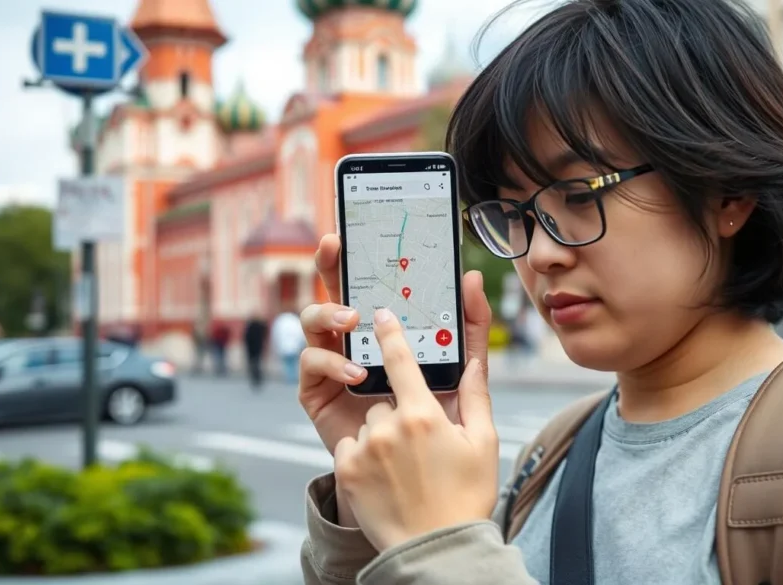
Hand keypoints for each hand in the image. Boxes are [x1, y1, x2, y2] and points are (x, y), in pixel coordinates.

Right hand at [297, 234, 492, 526]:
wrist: (425, 485)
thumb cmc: (442, 425)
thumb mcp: (463, 371)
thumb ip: (472, 329)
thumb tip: (471, 278)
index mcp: (386, 330)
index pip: (369, 284)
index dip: (357, 255)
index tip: (351, 228)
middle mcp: (354, 340)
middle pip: (333, 293)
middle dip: (329, 266)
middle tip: (335, 248)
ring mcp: (333, 365)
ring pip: (312, 324)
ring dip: (328, 314)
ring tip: (353, 321)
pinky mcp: (318, 395)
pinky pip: (310, 367)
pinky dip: (331, 363)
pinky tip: (357, 372)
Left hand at [333, 307, 498, 552]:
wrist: (436, 549)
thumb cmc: (466, 497)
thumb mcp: (483, 444)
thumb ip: (476, 397)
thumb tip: (475, 362)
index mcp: (424, 414)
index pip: (400, 359)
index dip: (389, 333)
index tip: (380, 315)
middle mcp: (389, 426)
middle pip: (385, 401)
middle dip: (398, 415)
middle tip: (419, 448)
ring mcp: (363, 449)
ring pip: (367, 425)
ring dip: (379, 437)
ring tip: (403, 468)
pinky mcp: (346, 470)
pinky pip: (349, 448)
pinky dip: (362, 457)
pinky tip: (384, 479)